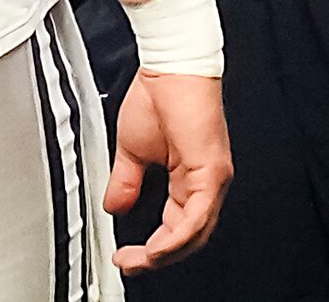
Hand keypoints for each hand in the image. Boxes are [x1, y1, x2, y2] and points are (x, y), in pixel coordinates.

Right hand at [106, 69, 230, 272]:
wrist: (172, 65)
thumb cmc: (160, 95)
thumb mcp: (132, 150)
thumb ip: (127, 181)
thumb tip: (115, 206)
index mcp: (191, 178)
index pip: (177, 227)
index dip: (153, 247)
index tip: (128, 255)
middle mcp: (207, 182)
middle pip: (189, 237)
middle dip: (157, 258)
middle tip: (131, 263)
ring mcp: (213, 178)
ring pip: (195, 233)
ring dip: (164, 253)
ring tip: (138, 259)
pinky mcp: (212, 171)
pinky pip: (197, 217)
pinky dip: (175, 238)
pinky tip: (156, 247)